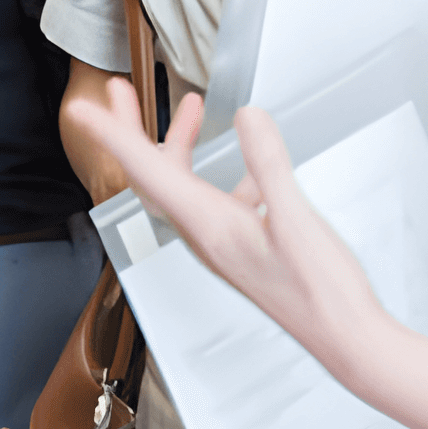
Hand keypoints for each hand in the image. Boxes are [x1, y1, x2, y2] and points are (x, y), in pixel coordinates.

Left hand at [63, 80, 392, 365]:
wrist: (344, 337)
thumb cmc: (321, 292)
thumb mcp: (296, 219)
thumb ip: (269, 164)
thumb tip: (249, 117)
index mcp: (208, 226)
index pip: (146, 172)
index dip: (112, 136)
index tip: (83, 110)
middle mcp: (206, 233)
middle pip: (153, 173)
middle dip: (132, 129)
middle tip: (118, 91)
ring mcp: (223, 239)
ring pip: (184, 182)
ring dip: (178, 141)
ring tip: (189, 105)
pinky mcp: (244, 243)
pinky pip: (218, 195)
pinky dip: (224, 166)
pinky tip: (251, 157)